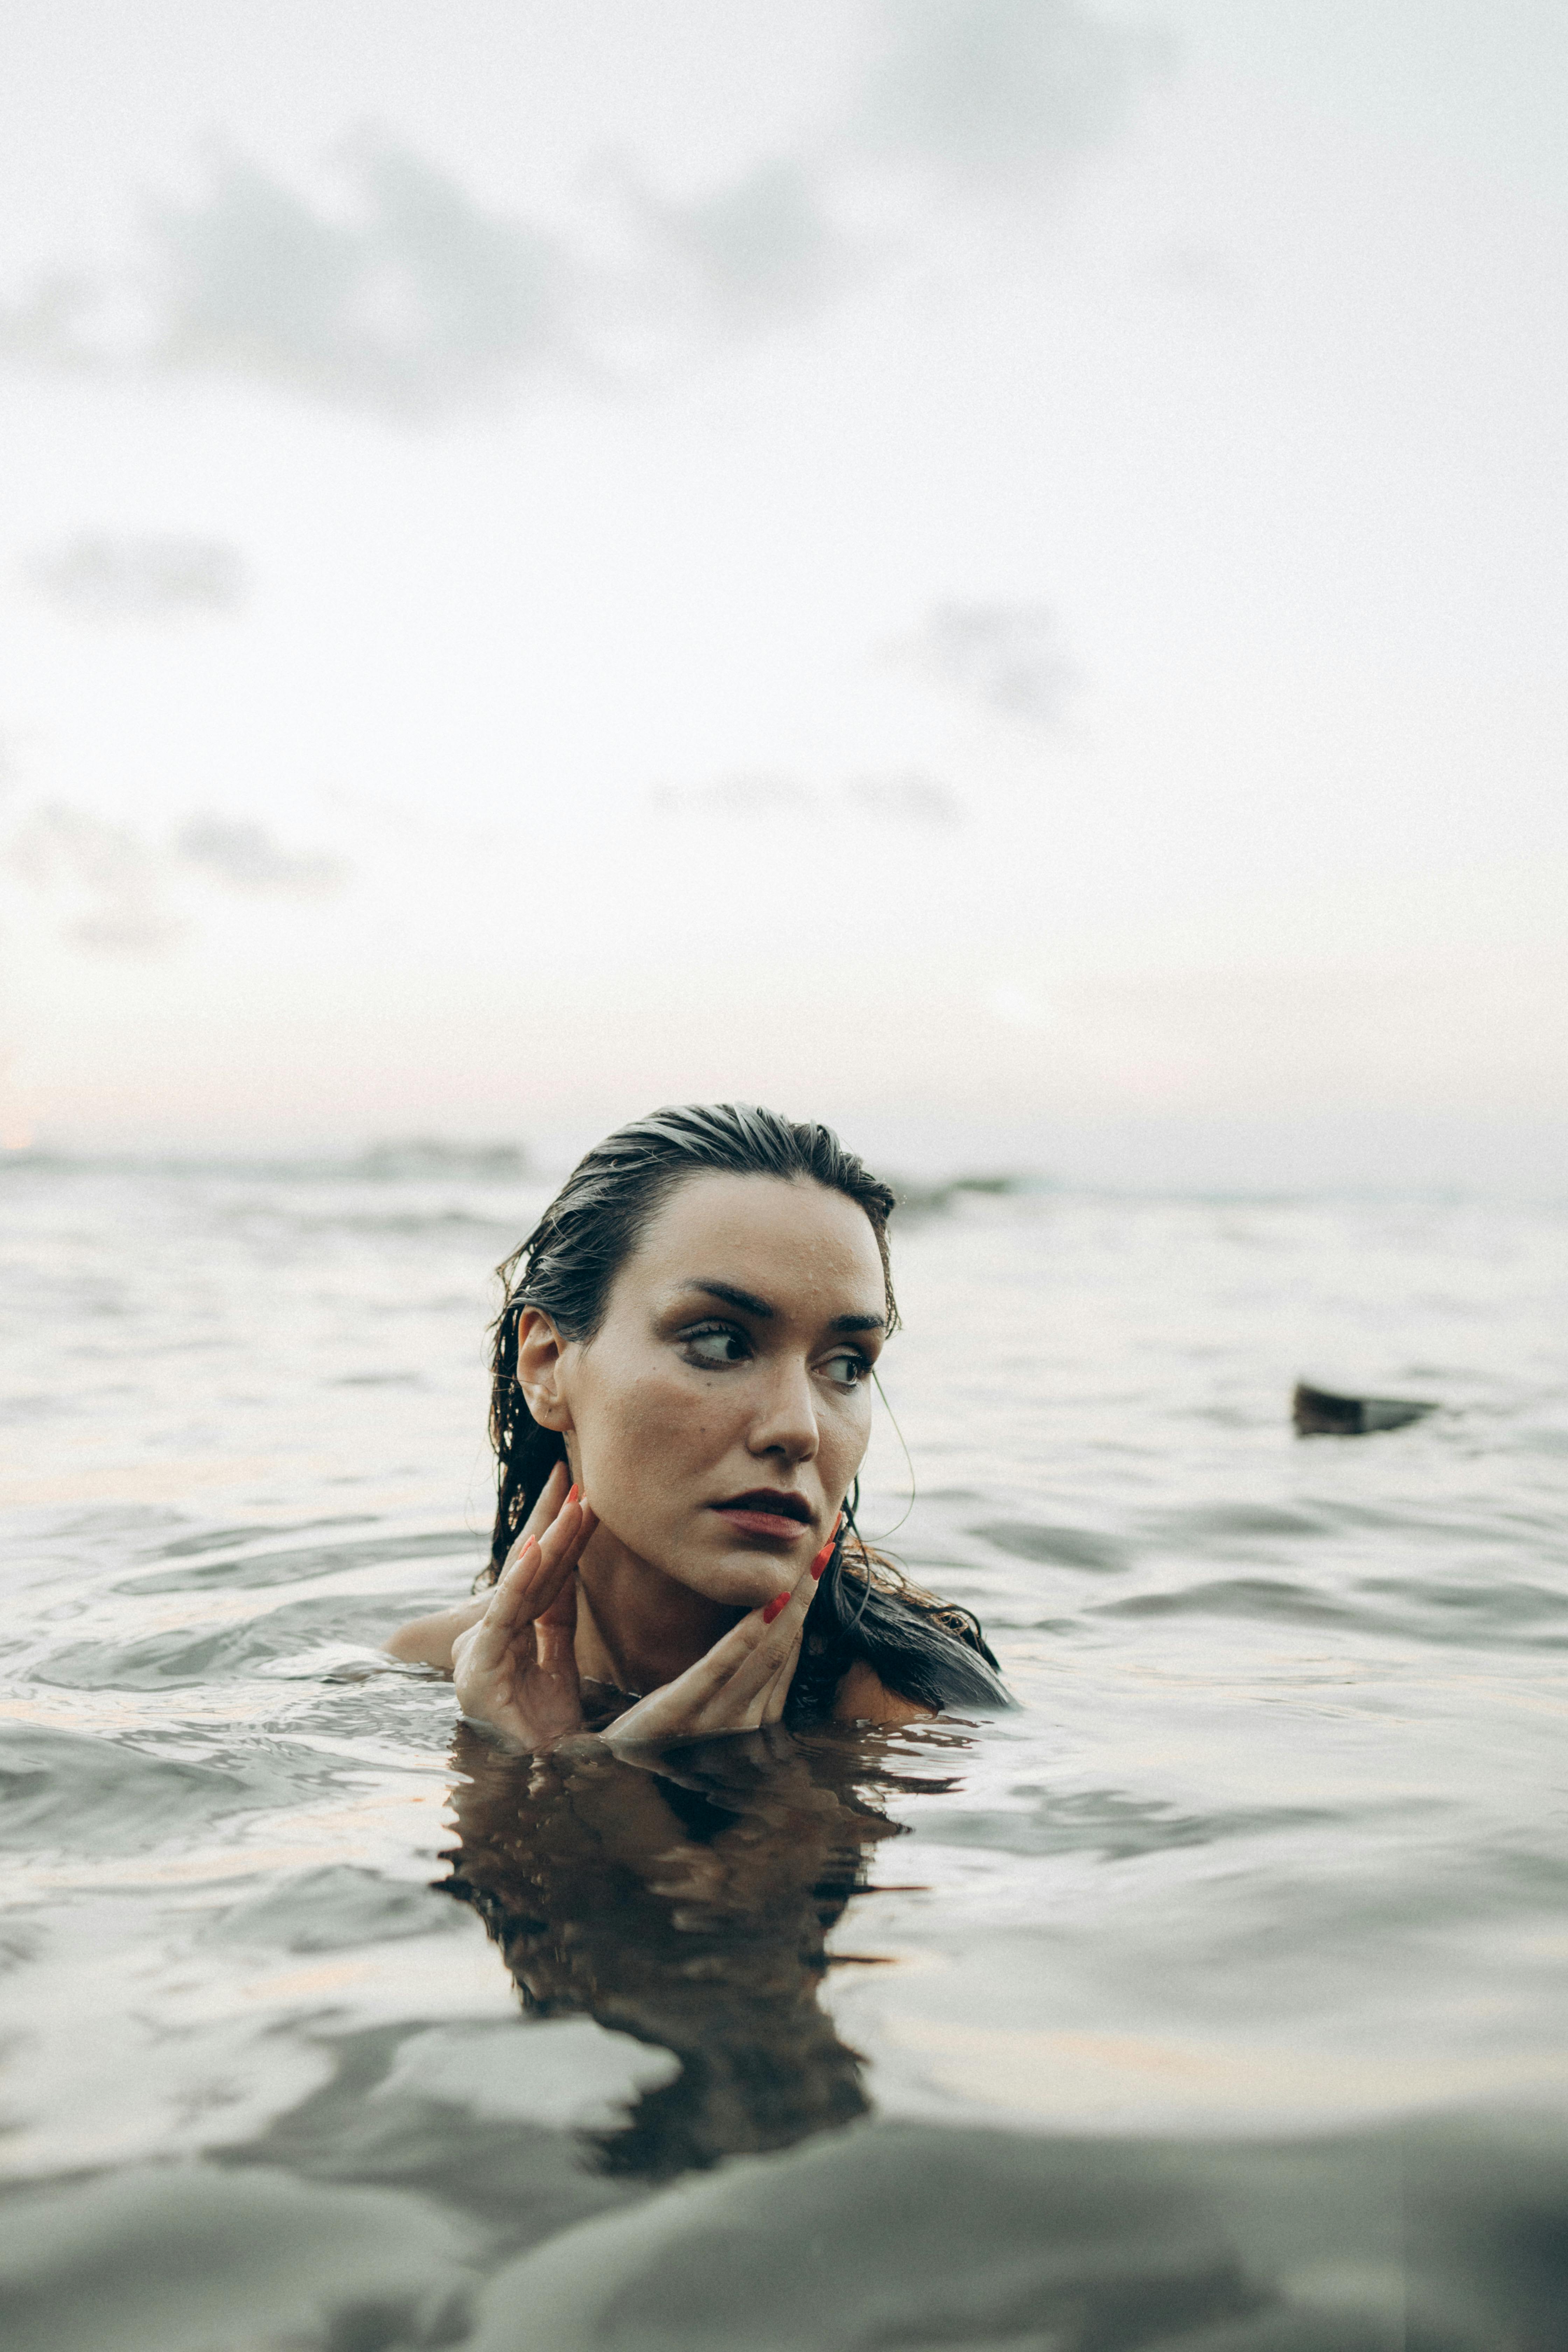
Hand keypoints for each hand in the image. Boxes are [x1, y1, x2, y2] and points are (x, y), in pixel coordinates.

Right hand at [451, 1463, 596, 1752]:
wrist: (534, 1778)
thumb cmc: (542, 1729)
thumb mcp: (556, 1665)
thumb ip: (555, 1622)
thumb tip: (564, 1573)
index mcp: (510, 1638)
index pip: (544, 1581)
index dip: (566, 1543)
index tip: (587, 1504)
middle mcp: (491, 1640)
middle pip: (534, 1577)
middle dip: (559, 1532)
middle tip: (582, 1487)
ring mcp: (482, 1654)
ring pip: (522, 1589)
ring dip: (549, 1546)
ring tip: (571, 1508)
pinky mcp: (480, 1670)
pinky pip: (504, 1619)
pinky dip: (518, 1584)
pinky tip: (534, 1553)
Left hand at [603, 1541, 828, 1751]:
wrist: (612, 1768)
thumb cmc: (659, 1732)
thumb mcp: (706, 1705)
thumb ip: (738, 1677)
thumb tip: (769, 1626)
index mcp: (753, 1722)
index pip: (788, 1657)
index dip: (804, 1612)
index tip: (815, 1571)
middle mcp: (745, 1726)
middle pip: (783, 1651)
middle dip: (807, 1601)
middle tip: (823, 1551)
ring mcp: (717, 1723)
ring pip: (766, 1654)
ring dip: (790, 1607)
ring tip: (803, 1566)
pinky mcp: (683, 1714)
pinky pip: (722, 1667)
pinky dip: (749, 1635)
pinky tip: (769, 1603)